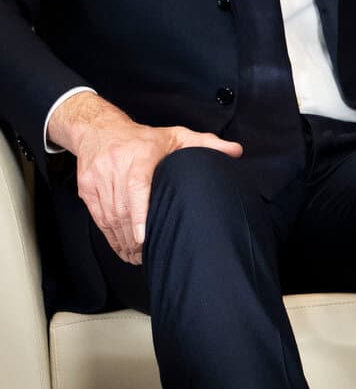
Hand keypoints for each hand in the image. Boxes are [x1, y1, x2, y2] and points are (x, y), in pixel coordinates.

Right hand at [57, 95, 241, 266]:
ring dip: (122, 241)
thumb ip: (206, 143)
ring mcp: (97, 180)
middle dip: (133, 238)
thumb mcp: (176, 135)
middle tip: (147, 256)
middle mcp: (115, 168)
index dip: (140, 214)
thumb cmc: (143, 138)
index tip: (144, 237)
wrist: (99, 130)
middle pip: (122, 209)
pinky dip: (109, 236)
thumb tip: (236, 151)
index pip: (136, 188)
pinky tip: (121, 247)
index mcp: (139, 156)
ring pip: (108, 217)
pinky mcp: (86, 190)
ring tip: (137, 257)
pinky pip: (97, 217)